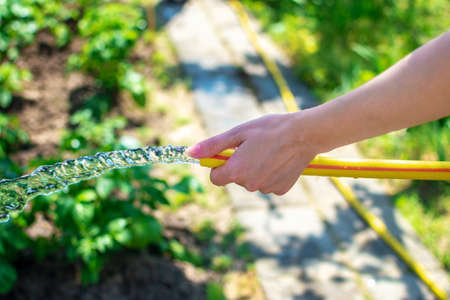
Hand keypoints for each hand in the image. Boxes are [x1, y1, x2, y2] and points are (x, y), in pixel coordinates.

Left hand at [187, 113, 319, 194]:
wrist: (305, 134)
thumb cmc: (270, 129)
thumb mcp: (238, 133)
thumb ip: (213, 145)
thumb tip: (190, 153)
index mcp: (236, 171)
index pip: (215, 178)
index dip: (219, 164)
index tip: (230, 153)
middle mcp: (250, 185)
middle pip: (235, 178)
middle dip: (239, 165)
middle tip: (254, 147)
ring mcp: (266, 189)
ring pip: (252, 181)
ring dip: (255, 169)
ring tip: (269, 151)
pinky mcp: (280, 190)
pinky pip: (268, 183)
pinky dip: (270, 173)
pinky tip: (279, 160)